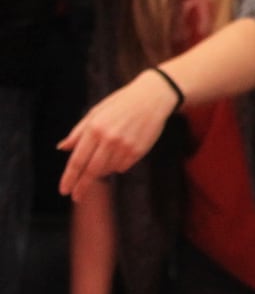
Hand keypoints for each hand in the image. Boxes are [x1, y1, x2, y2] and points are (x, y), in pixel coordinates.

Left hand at [57, 70, 180, 200]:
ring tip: (106, 155)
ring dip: (102, 170)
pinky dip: (117, 165)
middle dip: (82, 186)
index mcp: (95, 128)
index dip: (69, 177)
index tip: (64, 191)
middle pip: (92, 171)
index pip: (78, 160)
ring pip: (108, 169)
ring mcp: (126, 145)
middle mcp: (109, 138)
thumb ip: (78, 132)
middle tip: (76, 197)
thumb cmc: (121, 103)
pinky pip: (123, 167)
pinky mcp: (139, 150)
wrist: (153, 96)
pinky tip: (120, 151)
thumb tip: (62, 148)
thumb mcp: (96, 112)